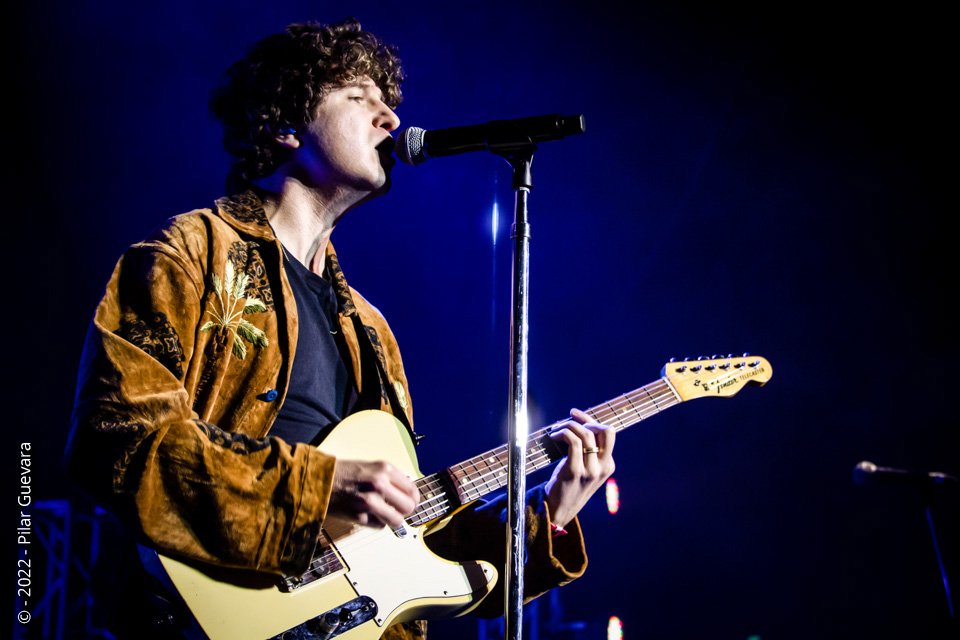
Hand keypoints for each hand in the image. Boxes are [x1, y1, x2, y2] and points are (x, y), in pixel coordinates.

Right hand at [328, 460, 419, 527]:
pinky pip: (379, 526)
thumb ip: (390, 479)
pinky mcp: (359, 516)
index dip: (412, 499)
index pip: (412, 490)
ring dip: (392, 519)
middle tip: (398, 510)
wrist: (318, 480)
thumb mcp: (372, 467)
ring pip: (397, 520)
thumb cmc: (344, 473)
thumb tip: (408, 494)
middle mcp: (379, 484)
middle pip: (409, 506)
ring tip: (384, 514)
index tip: (409, 501)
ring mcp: (369, 501)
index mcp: (384, 469)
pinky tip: (368, 514)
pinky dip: (377, 523)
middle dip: (405, 511)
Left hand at [544, 408, 615, 527]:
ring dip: (568, 425)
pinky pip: (573, 442)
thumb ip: (589, 452)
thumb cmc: (569, 486)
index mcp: (609, 465)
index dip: (590, 420)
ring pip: (586, 434)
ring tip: (556, 430)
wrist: (559, 511)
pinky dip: (563, 433)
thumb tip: (579, 425)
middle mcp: (603, 467)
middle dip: (586, 419)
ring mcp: (591, 470)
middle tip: (569, 420)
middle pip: (605, 430)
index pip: (607, 433)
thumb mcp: (586, 470)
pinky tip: (554, 436)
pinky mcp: (575, 471)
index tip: (575, 414)